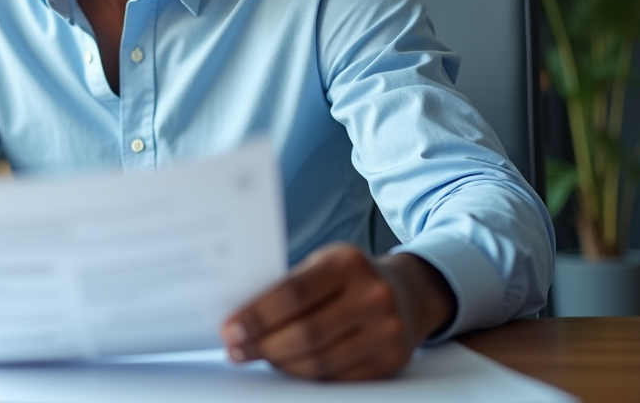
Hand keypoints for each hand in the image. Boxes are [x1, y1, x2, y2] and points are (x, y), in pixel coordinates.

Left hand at [220, 243, 454, 380]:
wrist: (409, 292)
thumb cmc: (351, 276)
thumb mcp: (324, 264)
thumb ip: (290, 286)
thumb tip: (241, 317)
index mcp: (348, 262)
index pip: (293, 294)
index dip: (257, 316)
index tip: (229, 330)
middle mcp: (373, 295)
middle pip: (305, 333)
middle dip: (263, 345)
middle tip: (236, 350)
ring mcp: (387, 330)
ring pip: (319, 361)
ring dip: (281, 364)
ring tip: (258, 357)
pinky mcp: (392, 361)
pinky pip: (338, 377)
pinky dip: (306, 375)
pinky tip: (288, 366)